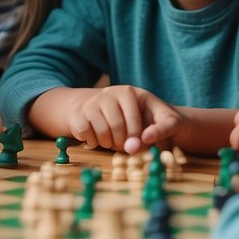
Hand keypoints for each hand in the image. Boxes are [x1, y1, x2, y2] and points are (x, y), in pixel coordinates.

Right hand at [65, 85, 184, 152]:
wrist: (91, 106)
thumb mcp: (152, 117)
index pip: (134, 118)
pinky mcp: (78, 113)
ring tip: (111, 141)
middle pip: (117, 127)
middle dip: (122, 143)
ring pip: (102, 133)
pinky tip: (96, 137)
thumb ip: (160, 130)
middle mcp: (110, 93)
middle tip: (124, 146)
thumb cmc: (129, 116)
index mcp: (129, 92)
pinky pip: (86, 134)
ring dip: (108, 143)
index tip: (140, 146)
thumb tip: (140, 145)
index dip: (137, 137)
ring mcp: (92, 102)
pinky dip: (92, 142)